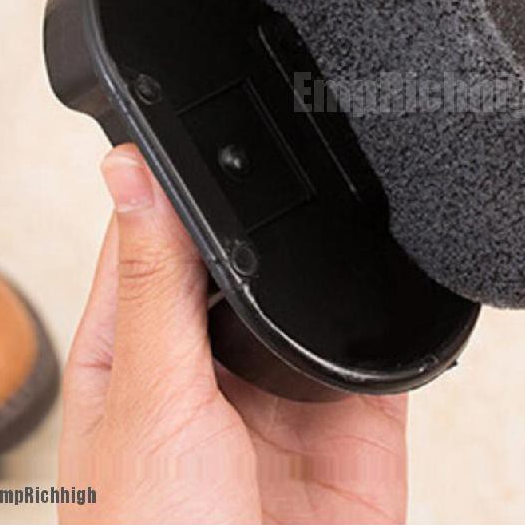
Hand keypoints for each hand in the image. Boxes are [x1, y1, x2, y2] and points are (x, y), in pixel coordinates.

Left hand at [59, 144, 406, 524]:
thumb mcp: (149, 397)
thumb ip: (155, 287)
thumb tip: (128, 179)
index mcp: (142, 345)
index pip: (158, 234)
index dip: (178, 178)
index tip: (201, 114)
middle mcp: (214, 356)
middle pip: (245, 254)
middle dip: (269, 210)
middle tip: (294, 138)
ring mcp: (287, 382)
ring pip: (313, 291)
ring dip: (329, 253)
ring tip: (350, 191)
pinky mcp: (352, 410)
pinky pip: (377, 344)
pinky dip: (389, 306)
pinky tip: (396, 269)